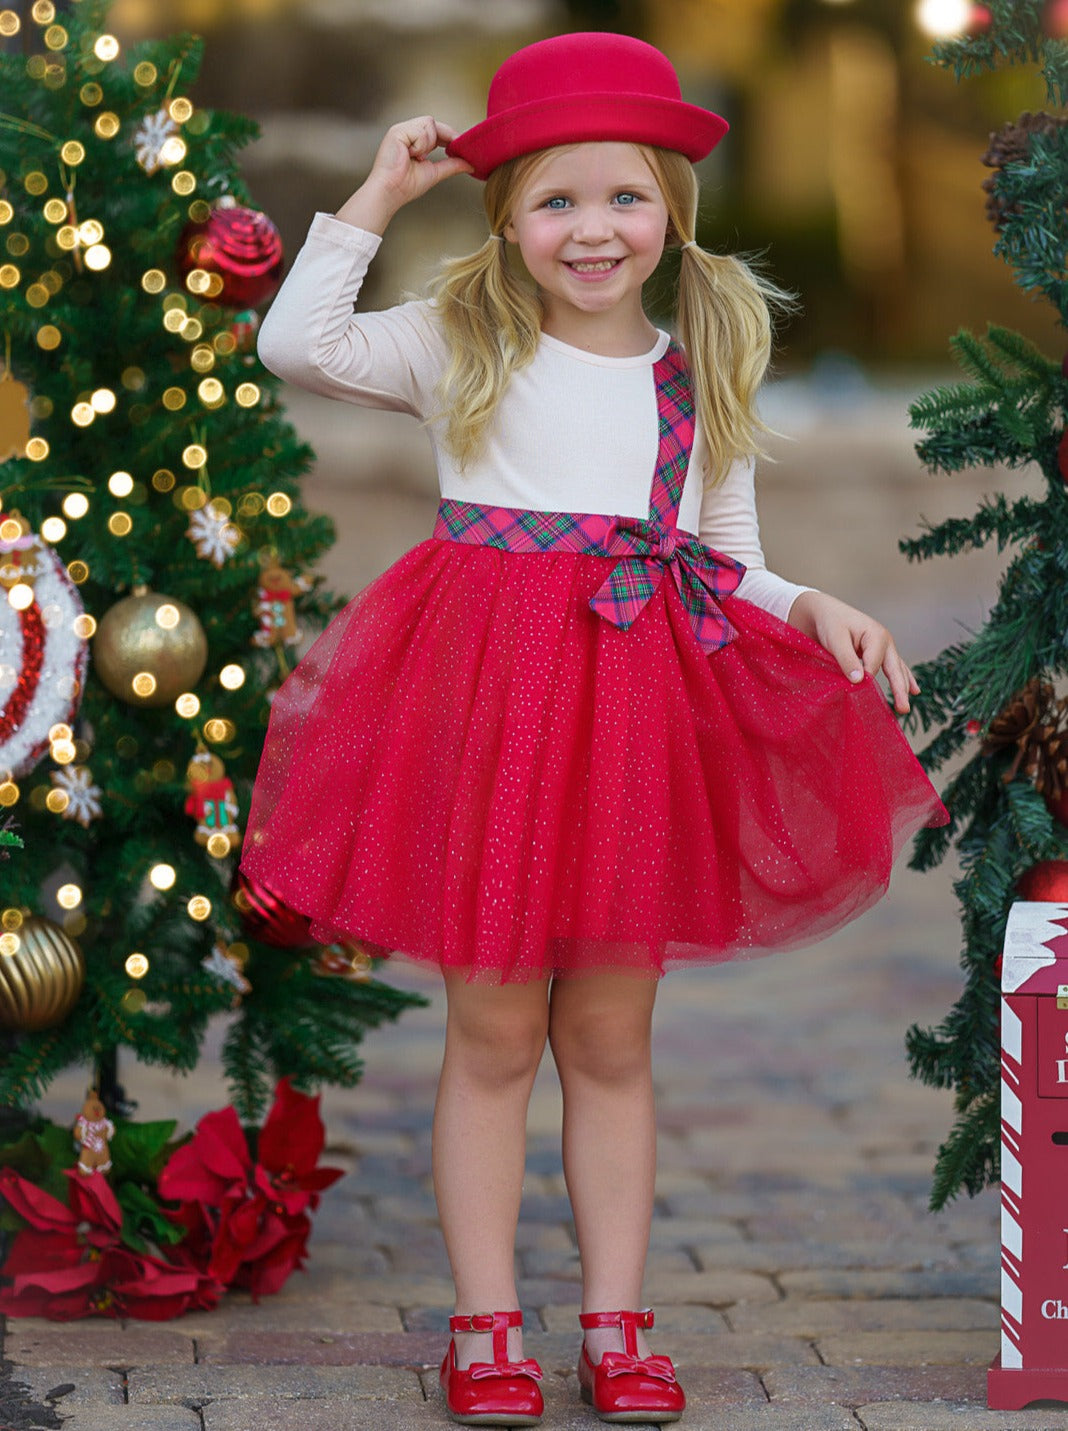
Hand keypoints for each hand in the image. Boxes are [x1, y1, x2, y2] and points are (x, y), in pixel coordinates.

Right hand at [335, 117, 473, 232]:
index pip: (435, 130)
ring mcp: (401, 129)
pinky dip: (420, 145)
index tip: (460, 146)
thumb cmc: (406, 185)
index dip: (449, 136)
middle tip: (448, 151)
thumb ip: (451, 165)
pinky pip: (420, 131)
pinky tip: (411, 155)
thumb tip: (469, 164)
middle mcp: (406, 132)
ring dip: (428, 143)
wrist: (391, 192)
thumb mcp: (434, 172)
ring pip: (428, 123)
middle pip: (432, 122)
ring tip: (418, 158)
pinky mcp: (397, 131)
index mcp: (413, 140)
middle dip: (443, 137)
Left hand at [787, 589, 918, 713]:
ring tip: (904, 709)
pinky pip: (894, 668)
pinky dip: (902, 679)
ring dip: (901, 688)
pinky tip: (913, 690)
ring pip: (896, 670)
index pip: (874, 665)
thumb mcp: (836, 640)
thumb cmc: (830, 623)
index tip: (855, 688)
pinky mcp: (878, 653)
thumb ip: (847, 659)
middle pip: (894, 669)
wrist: (824, 612)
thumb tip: (859, 681)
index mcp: (877, 636)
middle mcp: (885, 642)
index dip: (865, 679)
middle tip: (902, 709)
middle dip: (898, 689)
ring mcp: (884, 648)